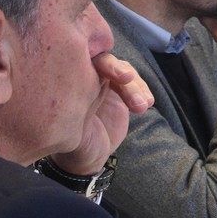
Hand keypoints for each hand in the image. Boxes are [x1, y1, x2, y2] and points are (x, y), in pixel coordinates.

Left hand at [49, 53, 154, 173]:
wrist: (87, 157)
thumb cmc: (71, 143)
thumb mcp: (70, 127)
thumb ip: (76, 106)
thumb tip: (78, 86)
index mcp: (70, 81)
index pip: (84, 60)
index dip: (101, 62)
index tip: (114, 74)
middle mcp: (87, 79)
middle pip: (106, 62)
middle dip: (119, 69)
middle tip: (126, 79)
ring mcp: (106, 85)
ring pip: (125, 74)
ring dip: (135, 87)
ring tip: (141, 107)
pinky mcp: (121, 94)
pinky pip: (135, 85)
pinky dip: (142, 92)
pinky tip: (147, 105)